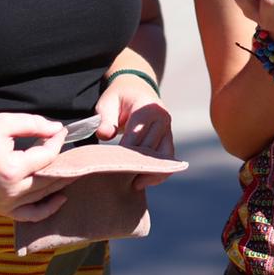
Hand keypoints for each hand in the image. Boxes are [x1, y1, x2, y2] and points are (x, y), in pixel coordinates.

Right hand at [0, 113, 69, 219]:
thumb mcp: (3, 123)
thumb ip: (33, 124)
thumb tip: (57, 130)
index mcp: (12, 169)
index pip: (47, 157)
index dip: (57, 142)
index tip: (61, 131)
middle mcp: (12, 191)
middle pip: (50, 179)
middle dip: (65, 163)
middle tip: (75, 152)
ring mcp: (6, 204)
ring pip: (43, 197)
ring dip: (60, 185)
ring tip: (73, 172)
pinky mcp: (1, 210)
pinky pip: (29, 215)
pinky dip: (46, 209)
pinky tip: (60, 198)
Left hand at [95, 74, 175, 188]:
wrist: (137, 89)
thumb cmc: (119, 98)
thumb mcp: (107, 102)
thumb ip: (105, 119)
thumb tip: (104, 135)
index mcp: (147, 108)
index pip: (137, 135)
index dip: (125, 153)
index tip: (112, 167)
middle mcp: (162, 118)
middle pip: (150, 148)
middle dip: (135, 165)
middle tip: (118, 180)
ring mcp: (168, 129)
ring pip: (164, 157)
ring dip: (151, 173)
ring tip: (135, 185)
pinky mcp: (168, 139)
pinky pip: (168, 159)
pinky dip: (158, 172)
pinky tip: (143, 181)